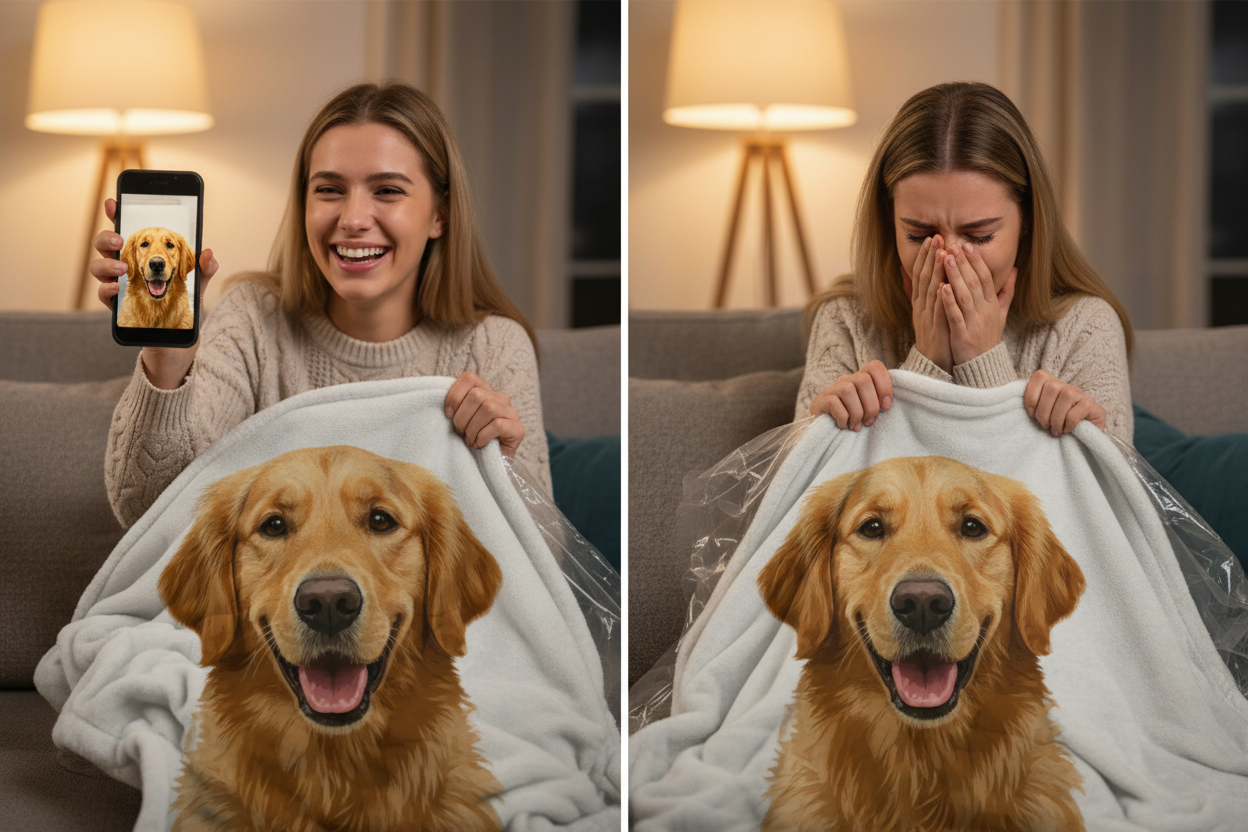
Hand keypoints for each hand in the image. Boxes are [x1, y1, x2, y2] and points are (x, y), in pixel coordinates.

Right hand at [90, 198, 217, 310]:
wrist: (179, 330)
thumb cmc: (185, 299)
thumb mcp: (198, 281)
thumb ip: (205, 267)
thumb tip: (208, 252)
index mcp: (143, 254)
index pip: (127, 231)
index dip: (116, 215)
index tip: (113, 204)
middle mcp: (126, 265)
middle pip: (104, 245)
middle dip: (106, 238)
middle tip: (119, 241)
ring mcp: (118, 283)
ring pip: (98, 267)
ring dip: (106, 263)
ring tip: (123, 268)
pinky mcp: (116, 303)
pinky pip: (103, 293)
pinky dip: (106, 288)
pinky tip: (117, 286)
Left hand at [445, 372, 524, 456]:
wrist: (488, 466)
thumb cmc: (472, 440)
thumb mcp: (460, 420)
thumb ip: (456, 406)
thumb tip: (446, 406)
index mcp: (486, 392)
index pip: (469, 378)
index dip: (455, 395)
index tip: (448, 415)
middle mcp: (501, 398)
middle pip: (476, 395)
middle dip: (462, 417)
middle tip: (460, 433)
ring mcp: (511, 413)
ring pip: (488, 408)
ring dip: (472, 428)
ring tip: (469, 440)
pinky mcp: (518, 429)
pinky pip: (497, 425)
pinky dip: (482, 437)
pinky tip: (479, 445)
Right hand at [808, 360, 893, 430]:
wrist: (823, 432)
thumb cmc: (850, 421)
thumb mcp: (867, 411)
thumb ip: (877, 404)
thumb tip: (885, 405)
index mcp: (859, 380)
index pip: (875, 367)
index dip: (885, 385)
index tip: (886, 406)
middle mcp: (845, 380)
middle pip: (863, 380)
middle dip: (871, 405)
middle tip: (868, 421)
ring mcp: (831, 389)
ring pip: (848, 390)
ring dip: (857, 413)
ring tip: (856, 426)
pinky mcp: (820, 401)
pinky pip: (834, 402)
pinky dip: (843, 417)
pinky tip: (844, 426)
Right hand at [906, 235, 952, 373]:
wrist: (933, 363)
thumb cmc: (934, 335)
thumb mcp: (924, 311)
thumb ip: (919, 292)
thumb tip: (907, 272)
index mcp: (920, 302)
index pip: (920, 274)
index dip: (925, 256)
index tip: (931, 238)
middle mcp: (921, 307)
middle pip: (923, 278)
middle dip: (929, 257)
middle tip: (935, 237)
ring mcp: (927, 317)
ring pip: (930, 291)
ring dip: (935, 271)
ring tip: (942, 253)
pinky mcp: (935, 329)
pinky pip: (938, 311)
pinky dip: (940, 297)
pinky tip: (944, 284)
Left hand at [940, 242, 1015, 365]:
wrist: (982, 366)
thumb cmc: (988, 337)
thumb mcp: (1001, 314)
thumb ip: (1006, 292)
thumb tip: (1015, 270)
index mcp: (992, 305)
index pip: (985, 278)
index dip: (976, 261)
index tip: (967, 245)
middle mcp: (985, 311)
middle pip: (975, 283)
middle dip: (964, 263)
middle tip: (953, 245)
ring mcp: (974, 323)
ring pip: (965, 295)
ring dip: (955, 276)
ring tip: (946, 259)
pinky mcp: (962, 334)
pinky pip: (955, 315)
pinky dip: (949, 301)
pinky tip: (941, 288)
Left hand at [1023, 370, 1105, 435]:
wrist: (1084, 442)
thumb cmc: (1057, 428)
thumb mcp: (1042, 416)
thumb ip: (1032, 406)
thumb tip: (1013, 405)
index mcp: (1053, 386)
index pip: (1040, 377)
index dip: (1031, 396)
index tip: (1031, 414)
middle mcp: (1069, 387)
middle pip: (1051, 388)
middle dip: (1043, 411)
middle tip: (1045, 426)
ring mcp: (1083, 396)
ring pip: (1065, 396)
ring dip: (1056, 418)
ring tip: (1055, 431)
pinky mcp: (1095, 408)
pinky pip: (1077, 411)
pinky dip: (1068, 424)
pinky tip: (1067, 431)